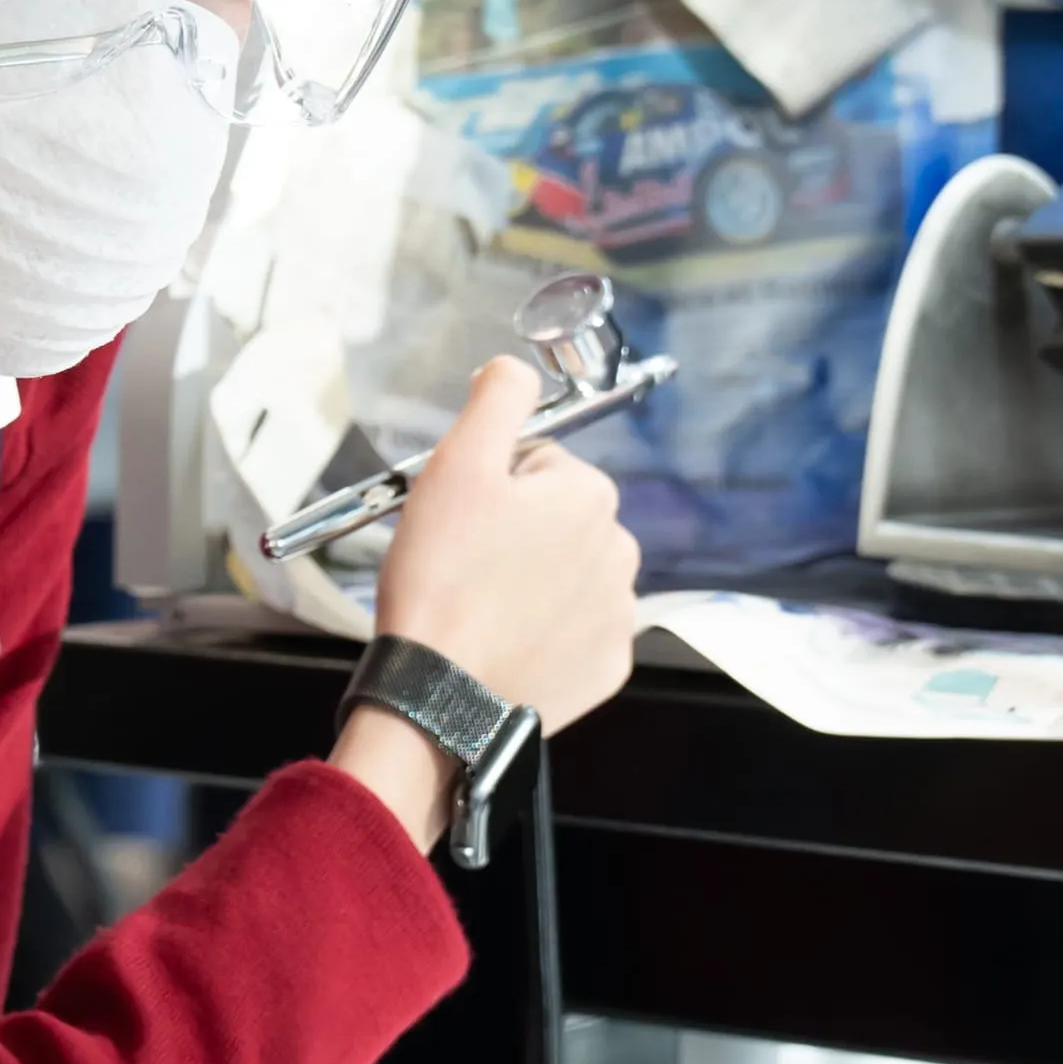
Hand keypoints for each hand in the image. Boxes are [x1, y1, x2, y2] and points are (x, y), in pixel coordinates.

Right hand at [331, 358, 640, 847]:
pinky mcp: (607, 668)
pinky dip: (543, 635)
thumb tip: (511, 370)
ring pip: (566, 576)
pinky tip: (506, 642)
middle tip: (463, 565)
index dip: (489, 488)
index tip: (461, 521)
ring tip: (480, 607)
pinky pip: (575, 633)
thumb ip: (495, 401)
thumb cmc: (442, 580)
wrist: (441, 694)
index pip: (535, 467)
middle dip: (514, 535)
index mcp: (589, 495)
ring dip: (530, 583)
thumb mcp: (456, 465)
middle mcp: (620, 551)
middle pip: (555, 522)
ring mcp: (617, 615)